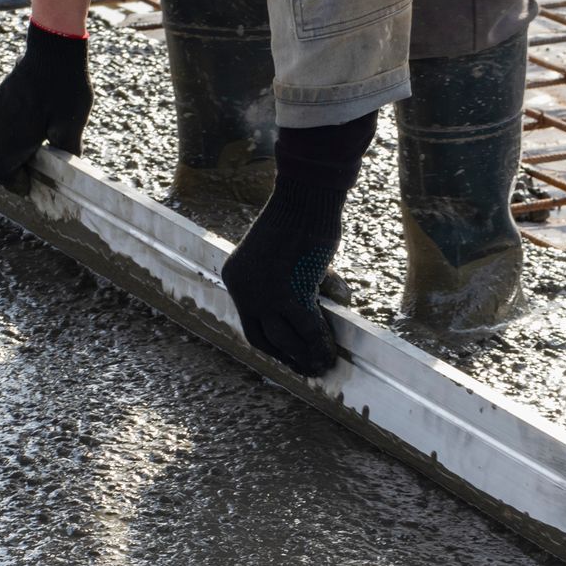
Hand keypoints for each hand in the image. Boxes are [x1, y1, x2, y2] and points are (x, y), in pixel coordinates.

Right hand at [0, 22, 91, 185]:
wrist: (54, 51)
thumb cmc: (65, 87)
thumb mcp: (72, 124)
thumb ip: (67, 150)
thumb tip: (71, 169)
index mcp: (12, 137)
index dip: (11, 182)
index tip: (28, 184)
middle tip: (18, 170)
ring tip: (8, 151)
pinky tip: (6, 130)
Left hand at [222, 221, 340, 376]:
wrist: (304, 197)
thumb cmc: (300, 217)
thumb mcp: (285, 255)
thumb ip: (297, 283)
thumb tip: (329, 306)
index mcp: (234, 277)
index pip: (251, 322)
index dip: (272, 344)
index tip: (289, 355)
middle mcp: (242, 289)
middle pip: (263, 336)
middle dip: (288, 357)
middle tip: (307, 369)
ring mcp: (263, 294)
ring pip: (284, 338)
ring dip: (306, 356)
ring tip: (323, 366)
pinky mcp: (288, 293)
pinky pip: (308, 327)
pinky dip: (321, 343)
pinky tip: (332, 353)